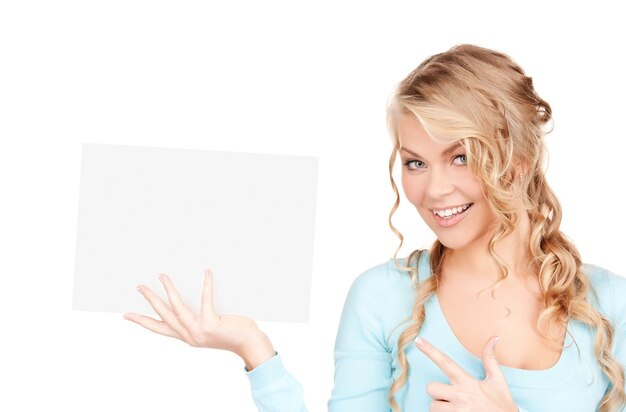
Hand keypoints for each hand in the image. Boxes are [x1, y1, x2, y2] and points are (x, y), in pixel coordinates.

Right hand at [124, 269, 275, 369]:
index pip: (159, 328)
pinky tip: (206, 273)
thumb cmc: (232, 333)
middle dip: (150, 300)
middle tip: (139, 286)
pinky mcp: (210, 325)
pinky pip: (206, 300)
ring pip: (177, 308)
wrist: (248, 344)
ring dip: (168, 291)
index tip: (126, 315)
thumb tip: (192, 299)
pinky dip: (205, 285)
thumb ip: (198, 319)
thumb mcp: (209, 328)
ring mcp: (198, 331)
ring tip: (162, 276)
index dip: (142, 321)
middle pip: (164, 315)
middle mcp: (189, 336)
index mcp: (187, 336)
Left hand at [415, 335, 517, 411]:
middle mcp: (460, 396)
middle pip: (431, 388)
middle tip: (451, 397)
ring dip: (441, 408)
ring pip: (433, 406)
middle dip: (437, 393)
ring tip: (457, 409)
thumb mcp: (497, 381)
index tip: (418, 340)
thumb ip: (490, 360)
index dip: (430, 350)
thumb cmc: (501, 405)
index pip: (445, 362)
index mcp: (468, 382)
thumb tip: (494, 337)